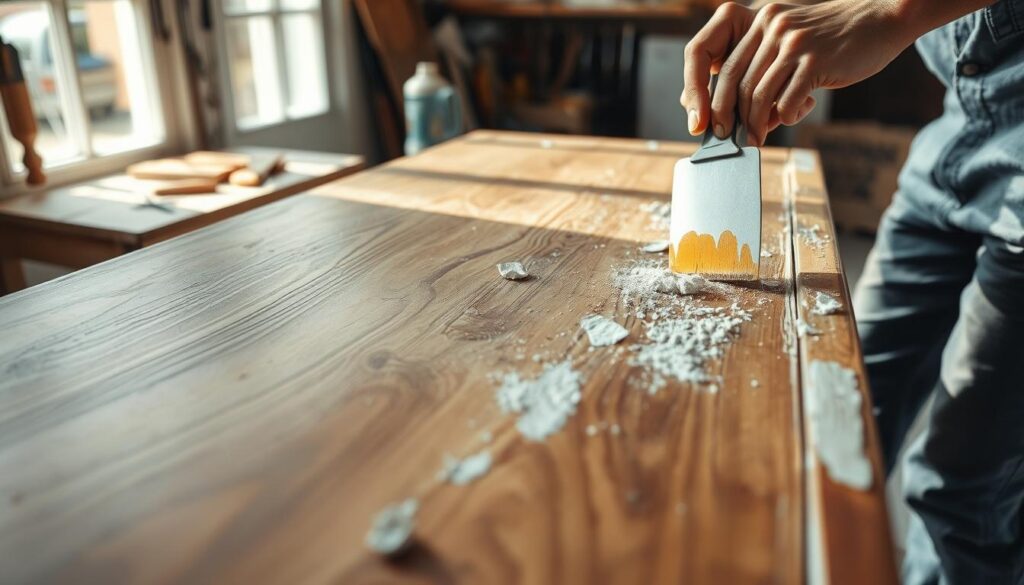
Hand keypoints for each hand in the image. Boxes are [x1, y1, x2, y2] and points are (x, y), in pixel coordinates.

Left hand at [681, 0, 915, 145]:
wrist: (881, 21)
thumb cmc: (835, 40)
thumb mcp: (794, 40)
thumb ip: (767, 66)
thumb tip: (742, 112)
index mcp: (763, 20)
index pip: (727, 67)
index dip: (716, 100)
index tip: (714, 124)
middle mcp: (773, 27)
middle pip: (738, 84)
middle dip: (732, 119)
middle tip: (735, 140)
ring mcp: (794, 44)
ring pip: (759, 96)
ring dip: (757, 124)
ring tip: (759, 138)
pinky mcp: (815, 61)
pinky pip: (787, 102)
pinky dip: (787, 116)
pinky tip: (796, 114)